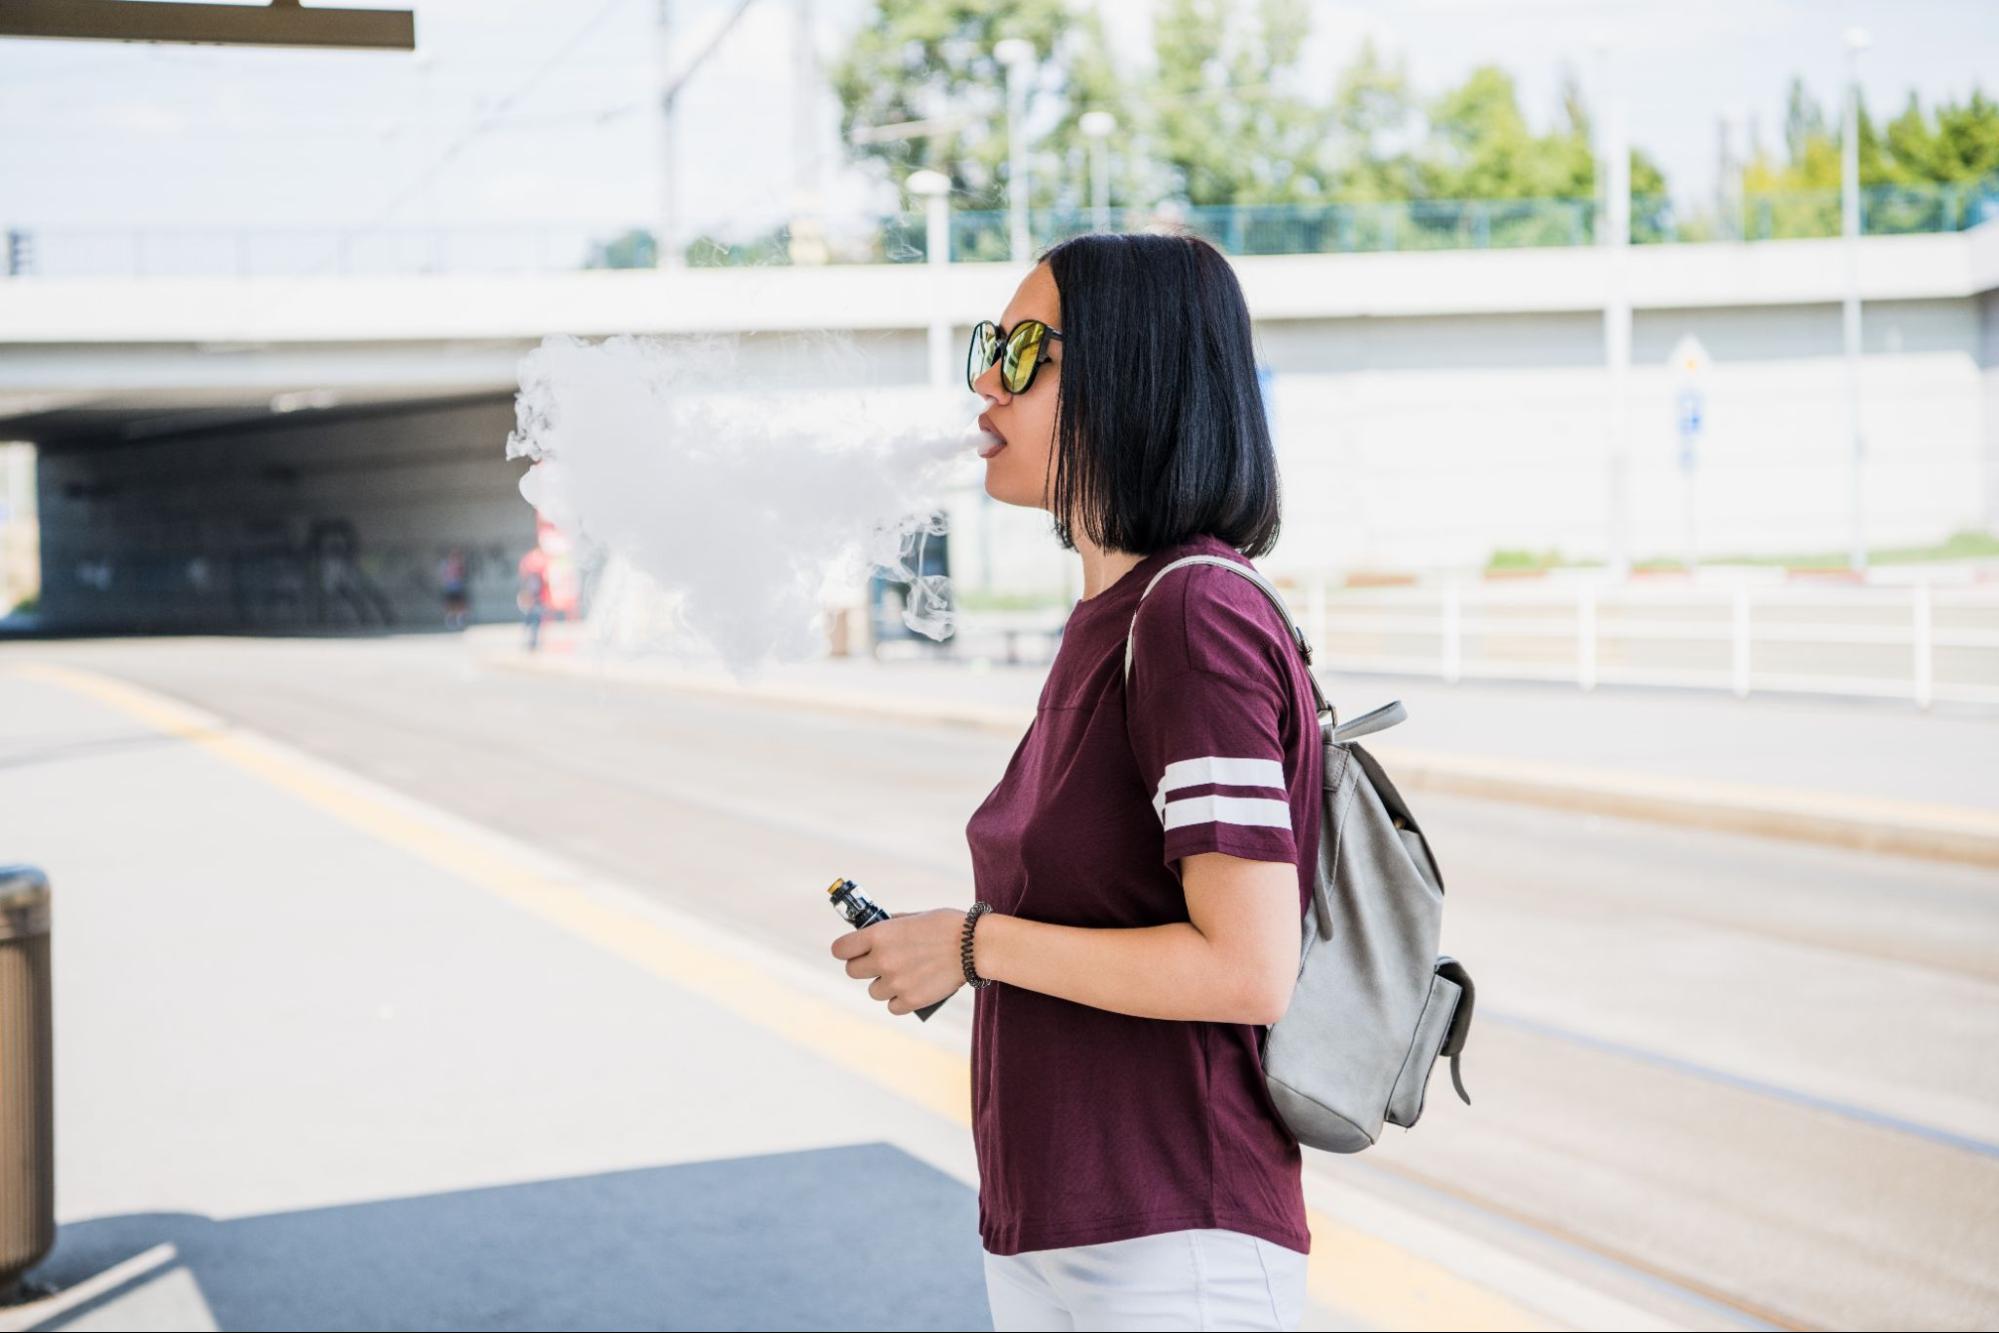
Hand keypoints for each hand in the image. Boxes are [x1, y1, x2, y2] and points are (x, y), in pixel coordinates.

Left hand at [830, 907, 965, 1014]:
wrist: (974, 946)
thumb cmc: (946, 926)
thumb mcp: (913, 917)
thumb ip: (889, 926)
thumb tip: (872, 931)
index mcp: (878, 935)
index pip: (840, 949)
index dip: (845, 950)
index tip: (852, 951)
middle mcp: (882, 959)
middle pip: (853, 972)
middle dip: (865, 968)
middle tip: (880, 964)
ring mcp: (895, 982)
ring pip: (873, 991)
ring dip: (884, 985)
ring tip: (903, 976)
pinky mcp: (911, 1000)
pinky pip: (892, 1006)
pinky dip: (900, 1000)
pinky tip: (912, 989)